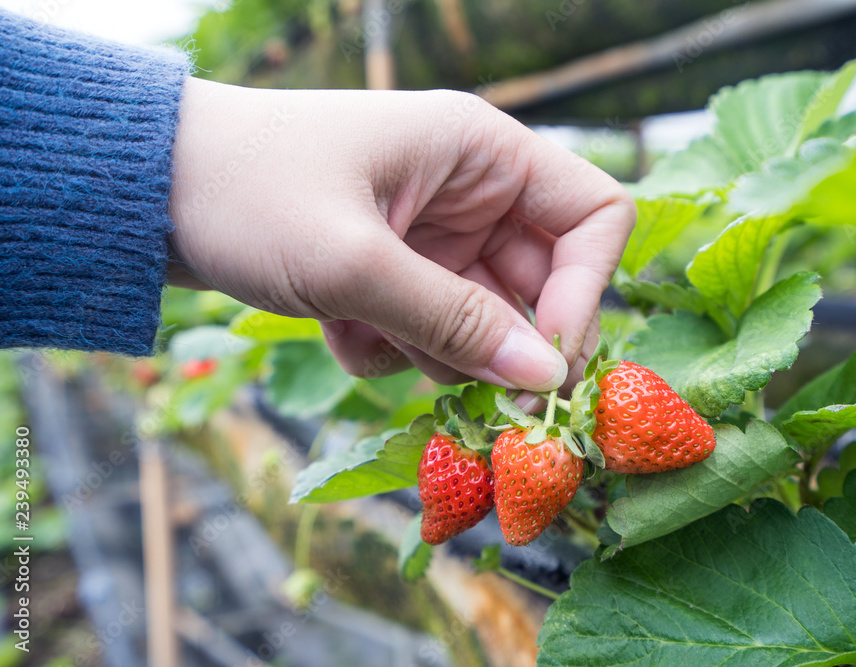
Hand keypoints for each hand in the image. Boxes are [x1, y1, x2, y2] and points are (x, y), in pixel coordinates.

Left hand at [168, 78, 634, 392]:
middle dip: (502, 343)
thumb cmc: (246, 192)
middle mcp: (470, 192)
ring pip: (481, 322)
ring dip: (432, 349)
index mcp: (481, 152)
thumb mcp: (355, 262)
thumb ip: (456, 323)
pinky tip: (333, 324)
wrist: (145, 191)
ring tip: (364, 328)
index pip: (593, 217)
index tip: (546, 358)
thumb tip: (545, 378)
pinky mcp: (395, 273)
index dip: (584, 290)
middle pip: (541, 285)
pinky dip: (388, 345)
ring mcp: (433, 236)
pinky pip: (427, 333)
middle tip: (475, 400)